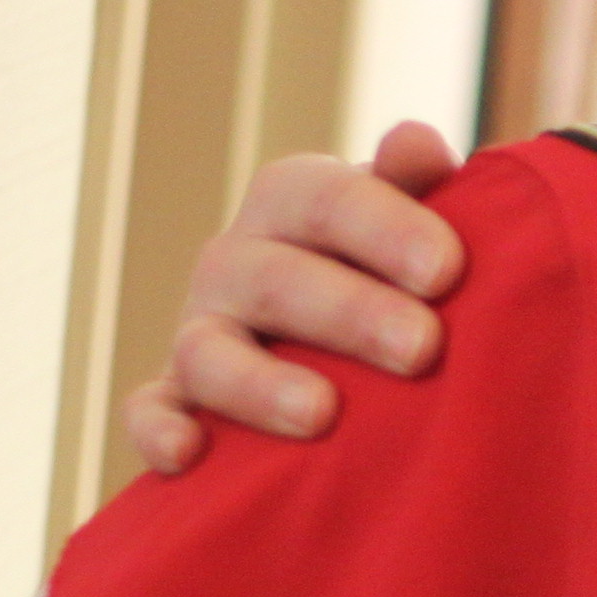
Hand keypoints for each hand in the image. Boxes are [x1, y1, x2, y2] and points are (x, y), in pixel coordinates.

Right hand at [119, 118, 471, 476]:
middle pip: (278, 279)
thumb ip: (415, 186)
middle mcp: (236, 261)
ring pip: (209, 351)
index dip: (385, 228)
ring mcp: (200, 331)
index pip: (327, 198)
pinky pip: (149, 411)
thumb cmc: (395, 271)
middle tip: (423, 348)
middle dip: (351, 313)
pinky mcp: (176, 399)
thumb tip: (414, 143)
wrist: (345, 342)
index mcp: (292, 202)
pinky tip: (187, 453)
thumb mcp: (410, 221)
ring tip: (322, 413)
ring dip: (261, 383)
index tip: (447, 269)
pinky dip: (158, 429)